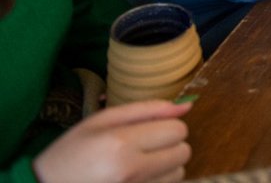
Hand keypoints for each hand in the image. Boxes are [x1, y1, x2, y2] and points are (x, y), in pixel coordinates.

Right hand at [32, 100, 190, 182]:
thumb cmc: (72, 151)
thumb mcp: (102, 120)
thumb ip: (147, 109)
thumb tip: (186, 106)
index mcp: (122, 143)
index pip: (177, 131)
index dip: (169, 127)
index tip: (153, 130)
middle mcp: (131, 171)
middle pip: (183, 152)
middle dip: (170, 146)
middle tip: (146, 147)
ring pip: (178, 173)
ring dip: (166, 167)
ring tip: (139, 164)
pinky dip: (157, 182)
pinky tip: (137, 179)